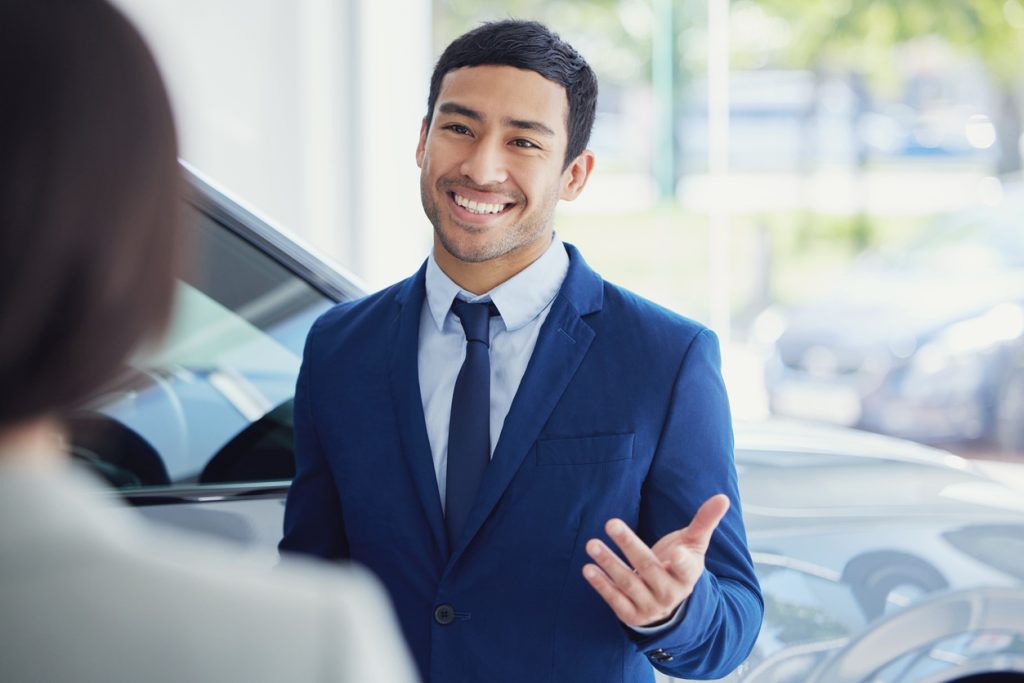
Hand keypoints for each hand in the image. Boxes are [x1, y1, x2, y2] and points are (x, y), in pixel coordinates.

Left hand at [582, 494, 729, 627]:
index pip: (687, 569)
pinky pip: (615, 600)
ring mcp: (651, 606)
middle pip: (649, 568)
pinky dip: (601, 585)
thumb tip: (723, 497)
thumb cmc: (679, 565)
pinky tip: (588, 568)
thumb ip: (705, 522)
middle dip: (629, 545)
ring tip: (592, 544)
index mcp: (688, 575)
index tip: (676, 553)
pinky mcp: (632, 616)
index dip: (682, 562)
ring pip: (629, 583)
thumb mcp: (694, 546)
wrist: (670, 605)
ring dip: (609, 563)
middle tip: (611, 523)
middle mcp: (670, 593)